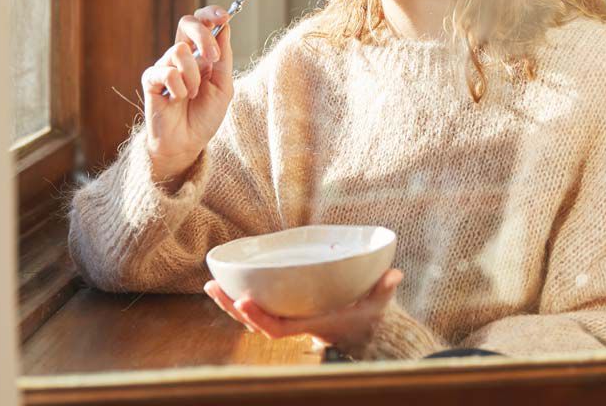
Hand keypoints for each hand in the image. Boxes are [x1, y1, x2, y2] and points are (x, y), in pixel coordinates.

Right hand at [141, 6, 233, 183]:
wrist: (187, 143)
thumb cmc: (205, 116)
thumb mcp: (224, 87)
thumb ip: (224, 58)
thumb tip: (225, 27)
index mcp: (200, 54)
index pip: (201, 22)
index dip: (211, 14)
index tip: (223, 17)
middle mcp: (182, 56)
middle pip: (186, 23)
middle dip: (203, 35)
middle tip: (213, 58)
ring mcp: (165, 66)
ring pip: (180, 51)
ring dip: (193, 75)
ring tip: (193, 94)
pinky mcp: (151, 80)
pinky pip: (166, 71)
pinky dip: (179, 86)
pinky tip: (178, 99)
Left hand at [203, 269, 404, 350]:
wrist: (366, 330)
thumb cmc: (370, 314)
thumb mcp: (379, 301)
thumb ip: (385, 288)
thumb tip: (394, 275)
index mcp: (312, 324)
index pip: (279, 328)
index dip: (259, 317)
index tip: (243, 300)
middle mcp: (296, 325)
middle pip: (257, 324)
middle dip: (234, 308)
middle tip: (215, 287)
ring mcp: (289, 320)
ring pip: (253, 318)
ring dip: (230, 303)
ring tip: (211, 284)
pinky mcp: (286, 312)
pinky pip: (259, 310)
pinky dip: (241, 300)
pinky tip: (227, 285)